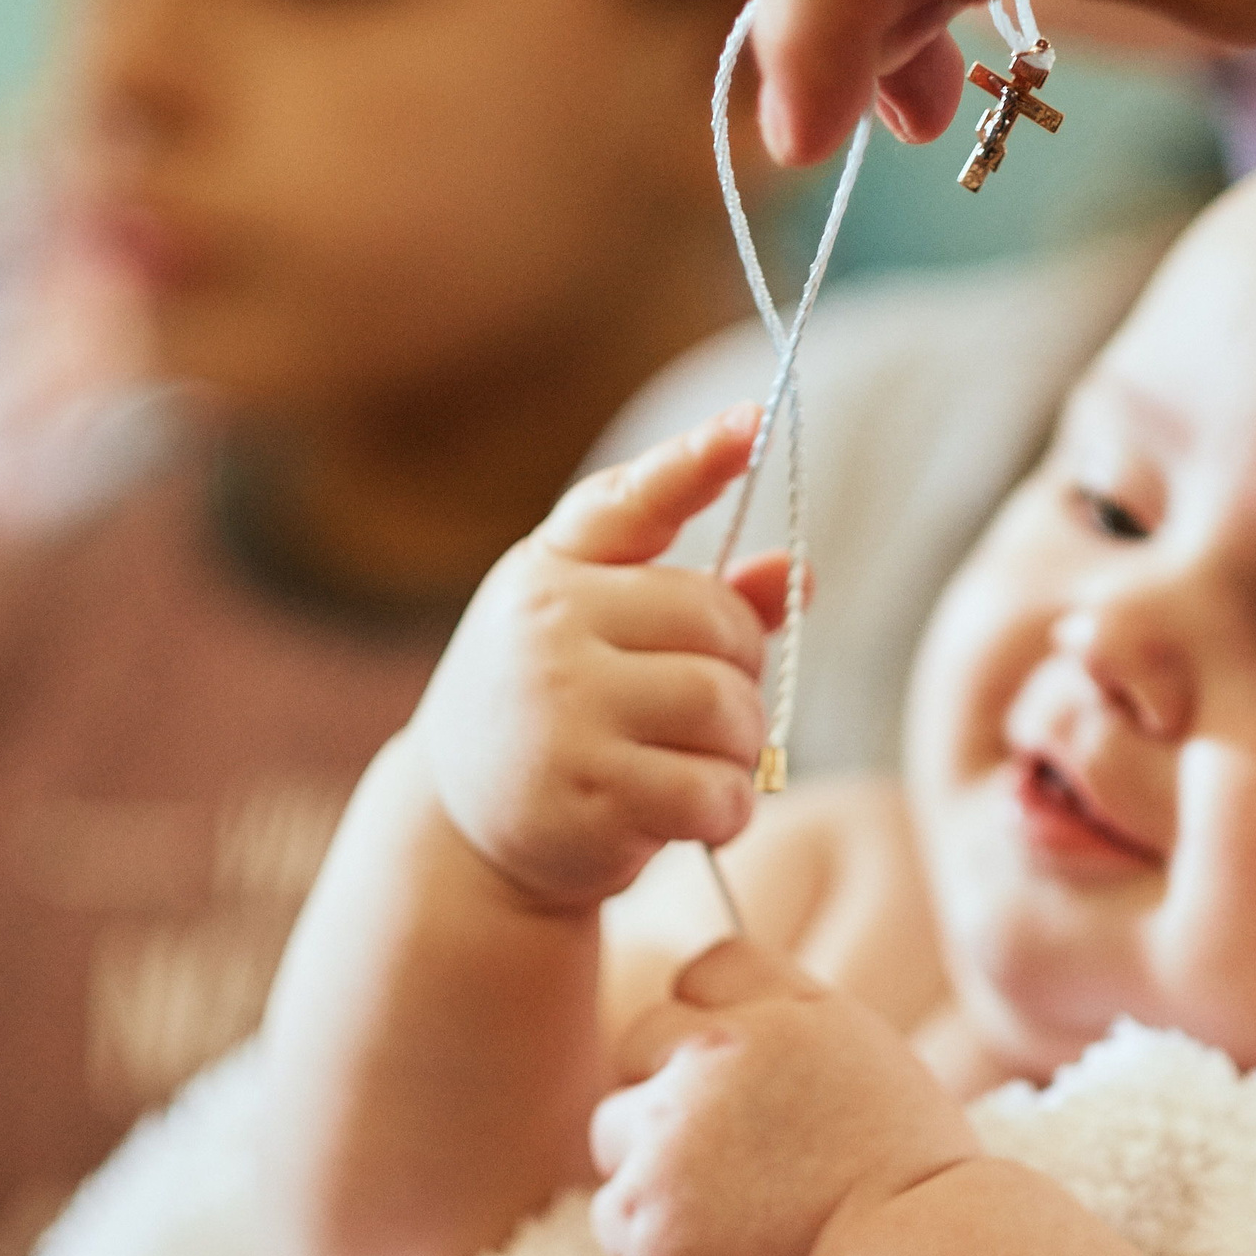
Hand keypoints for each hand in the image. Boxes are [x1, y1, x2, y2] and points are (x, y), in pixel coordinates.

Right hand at [416, 407, 791, 912]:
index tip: (749, 425)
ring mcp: (563, 712)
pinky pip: (713, 791)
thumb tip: (796, 572)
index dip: (695, 462)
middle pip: (721, 626)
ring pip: (726, 708)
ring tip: (699, 764)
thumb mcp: (604, 641)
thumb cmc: (555, 714)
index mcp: (551, 571)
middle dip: (742, 673)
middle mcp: (549, 629)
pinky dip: (728, 810)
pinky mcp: (585, 798)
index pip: (628, 504)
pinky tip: (697, 816)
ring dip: (741, 748)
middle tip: (707, 714)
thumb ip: (698, 599)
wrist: (459, 830)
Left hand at [589, 939, 978, 1255]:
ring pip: (612, 1129)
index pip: (707, 968)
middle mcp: (719, 1055)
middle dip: (669, 1090)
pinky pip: (614, 1216)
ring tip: (729, 1217)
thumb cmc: (912, 1192)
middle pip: (641, 1038)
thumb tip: (717, 1019)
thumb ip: (790, 1030)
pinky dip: (652, 1244)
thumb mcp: (872, 1069)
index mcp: (787, 1011)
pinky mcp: (643, 1215)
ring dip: (651, 1166)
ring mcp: (672, 1135)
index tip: (750, 1073)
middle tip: (733, 1159)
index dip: (718, 1018)